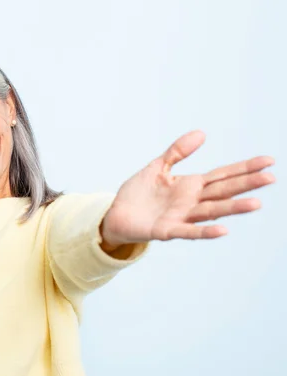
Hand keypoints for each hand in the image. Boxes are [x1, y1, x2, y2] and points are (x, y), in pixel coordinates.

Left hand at [101, 130, 275, 245]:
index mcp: (190, 186)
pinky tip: (223, 230)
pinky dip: (205, 231)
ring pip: (211, 211)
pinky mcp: (166, 230)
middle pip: (223, 192)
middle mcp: (191, 202)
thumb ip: (177, 152)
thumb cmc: (137, 194)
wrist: (115, 215)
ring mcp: (181, 217)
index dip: (244, 169)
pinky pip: (188, 231)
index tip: (269, 161)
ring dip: (233, 208)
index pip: (222, 175)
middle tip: (271, 178)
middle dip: (246, 185)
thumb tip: (201, 133)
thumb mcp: (157, 167)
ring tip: (256, 203)